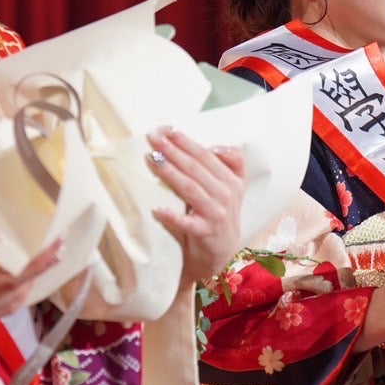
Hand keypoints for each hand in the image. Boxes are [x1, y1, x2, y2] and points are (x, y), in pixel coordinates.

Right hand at [0, 224, 61, 328]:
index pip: (10, 279)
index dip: (35, 265)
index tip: (54, 248)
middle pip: (18, 291)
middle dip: (41, 270)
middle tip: (59, 248)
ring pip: (14, 303)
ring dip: (33, 281)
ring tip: (48, 258)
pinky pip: (4, 307)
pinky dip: (19, 291)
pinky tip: (27, 275)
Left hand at [147, 128, 246, 284]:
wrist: (222, 255)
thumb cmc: (218, 215)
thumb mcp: (230, 187)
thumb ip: (224, 165)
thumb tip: (211, 145)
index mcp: (232, 180)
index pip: (207, 155)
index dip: (187, 141)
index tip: (167, 129)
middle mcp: (227, 194)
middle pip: (197, 167)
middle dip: (173, 150)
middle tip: (153, 137)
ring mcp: (217, 214)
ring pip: (190, 188)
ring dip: (170, 173)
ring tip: (152, 159)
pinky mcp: (206, 233)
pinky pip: (188, 223)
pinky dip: (172, 216)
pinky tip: (157, 209)